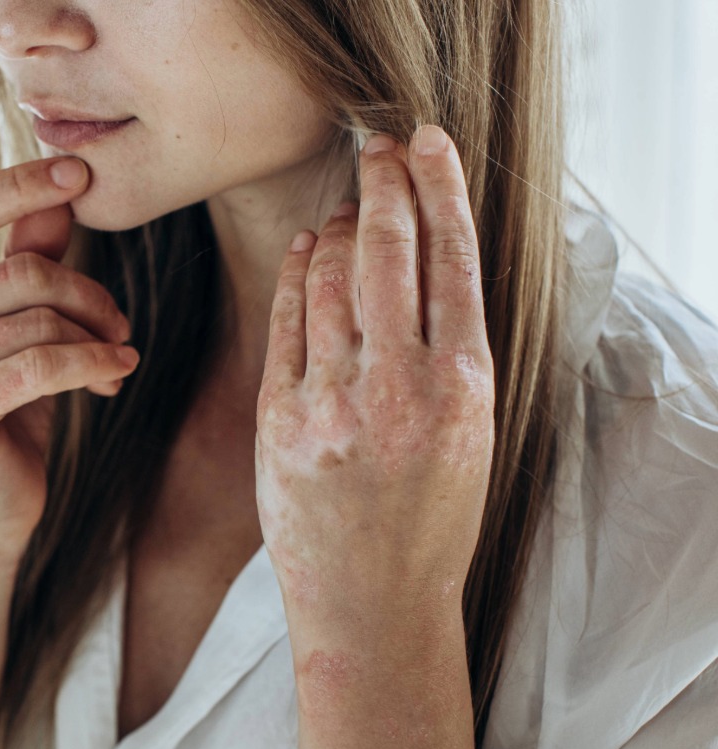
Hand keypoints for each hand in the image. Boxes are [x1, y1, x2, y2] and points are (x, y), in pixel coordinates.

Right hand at [0, 157, 138, 559]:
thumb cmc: (1, 404)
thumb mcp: (14, 323)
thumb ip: (26, 256)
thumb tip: (61, 192)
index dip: (16, 185)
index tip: (79, 172)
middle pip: (18, 273)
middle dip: (86, 293)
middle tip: (119, 322)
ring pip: (36, 321)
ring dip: (96, 336)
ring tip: (116, 356)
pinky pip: (39, 366)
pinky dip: (92, 363)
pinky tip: (119, 370)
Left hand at [254, 125, 494, 624]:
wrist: (371, 602)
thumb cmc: (431, 523)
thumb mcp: (471, 438)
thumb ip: (453, 356)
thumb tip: (430, 266)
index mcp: (465, 388)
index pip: (454, 260)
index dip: (439, 189)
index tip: (428, 143)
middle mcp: (400, 387)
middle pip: (390, 253)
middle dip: (384, 185)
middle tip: (379, 146)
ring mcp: (334, 402)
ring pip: (333, 281)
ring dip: (341, 231)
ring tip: (349, 207)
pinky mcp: (281, 420)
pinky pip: (288, 325)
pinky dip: (298, 277)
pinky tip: (308, 250)